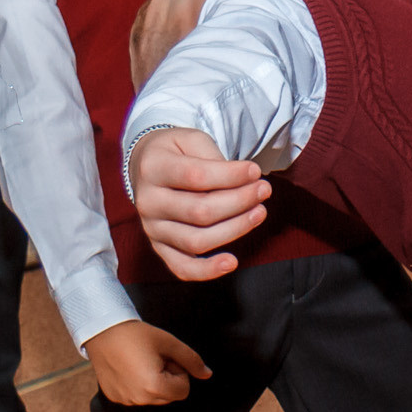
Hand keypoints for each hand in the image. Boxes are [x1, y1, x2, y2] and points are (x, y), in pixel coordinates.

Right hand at [85, 318, 211, 405]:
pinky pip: (136, 397)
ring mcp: (125, 400)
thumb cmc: (137, 335)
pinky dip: (137, 385)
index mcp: (154, 387)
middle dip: (167, 379)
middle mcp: (139, 399)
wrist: (102, 331)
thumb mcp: (169, 343)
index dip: (179, 372)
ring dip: (153, 383)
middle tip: (153, 359)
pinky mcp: (115, 397)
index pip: (183, 390)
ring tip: (140, 362)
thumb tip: (207, 374)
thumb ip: (191, 360)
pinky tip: (129, 368)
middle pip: (169, 396)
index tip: (165, 358)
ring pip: (153, 398)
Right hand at [128, 126, 271, 279]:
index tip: (255, 171)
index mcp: (153, 169)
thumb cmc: (176, 153)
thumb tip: (243, 181)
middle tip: (264, 190)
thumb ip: (213, 157)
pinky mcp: (159, 248)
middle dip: (240, 201)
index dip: (231, 176)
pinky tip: (231, 262)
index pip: (196, 176)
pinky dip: (206, 271)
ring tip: (259, 213)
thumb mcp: (191, 139)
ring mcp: (152, 228)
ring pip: (197, 240)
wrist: (147, 167)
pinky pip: (182, 268)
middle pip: (200, 212)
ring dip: (235, 230)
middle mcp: (148, 202)